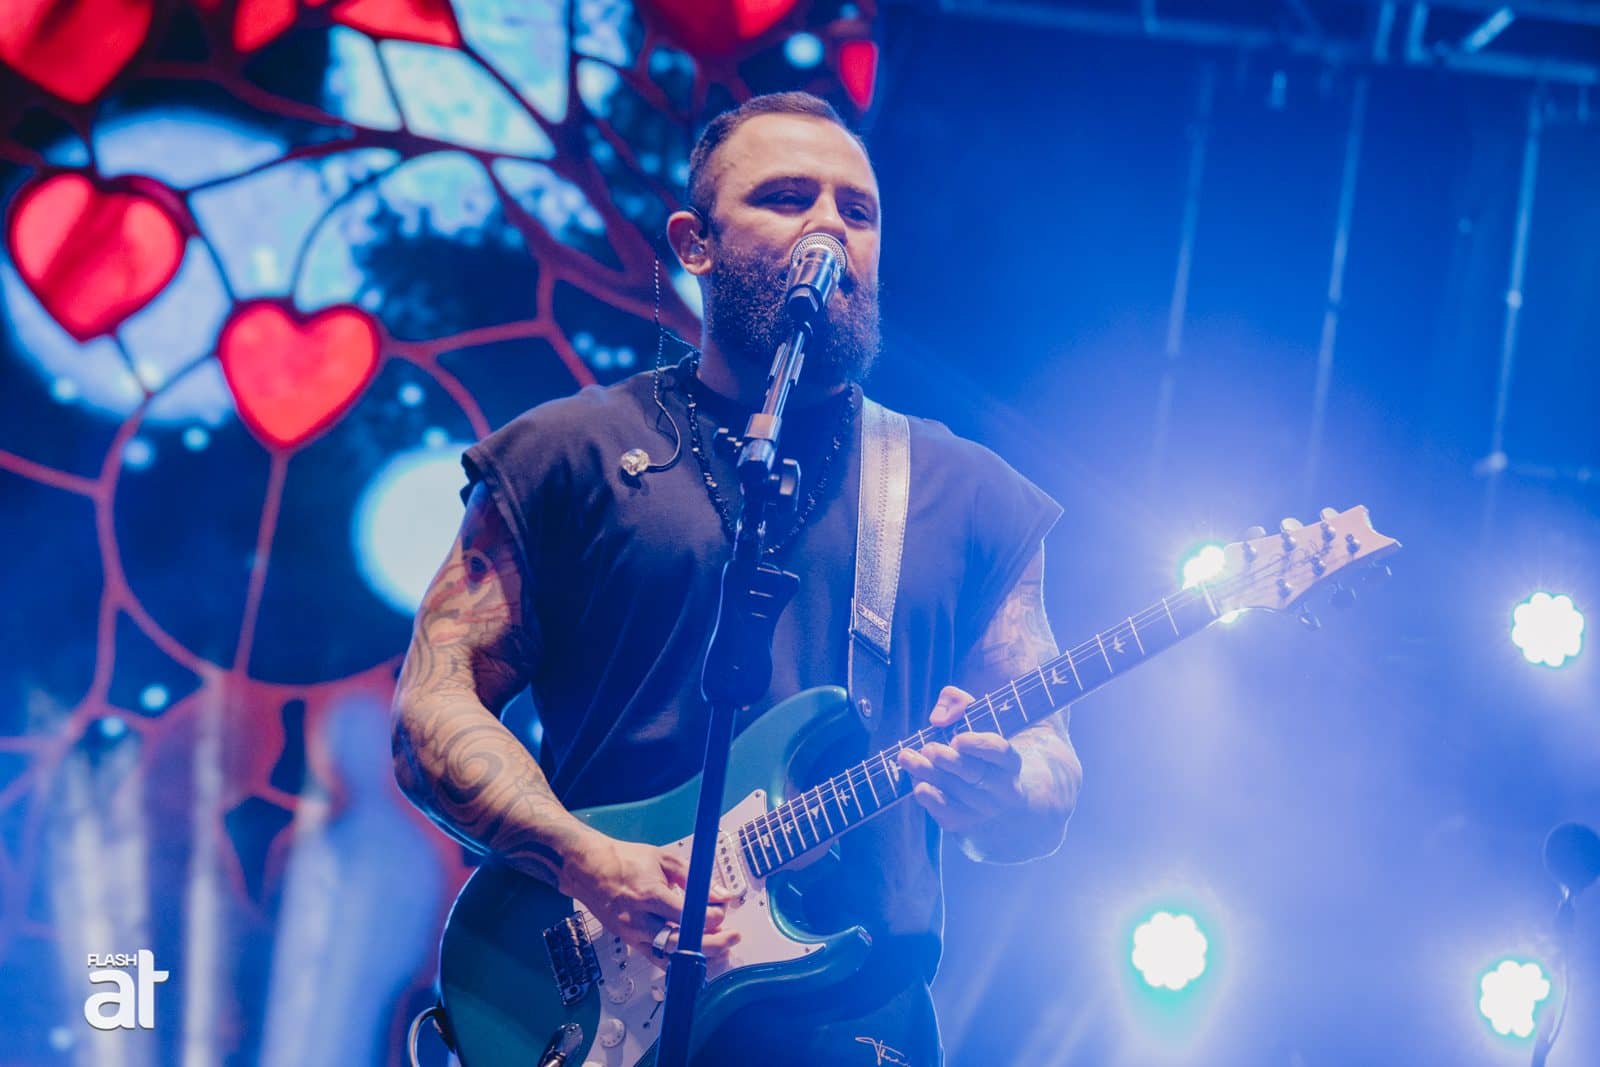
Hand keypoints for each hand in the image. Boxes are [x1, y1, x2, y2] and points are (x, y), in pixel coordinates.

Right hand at [558, 832, 739, 961]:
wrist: (588, 869)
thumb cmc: (624, 860)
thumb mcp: (663, 859)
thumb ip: (693, 878)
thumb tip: (720, 894)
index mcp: (649, 895)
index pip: (687, 916)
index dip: (711, 917)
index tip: (724, 912)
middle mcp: (639, 919)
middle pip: (680, 943)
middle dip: (711, 944)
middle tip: (732, 938)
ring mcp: (632, 934)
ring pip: (669, 956)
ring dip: (696, 957)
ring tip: (719, 951)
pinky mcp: (628, 942)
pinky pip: (655, 957)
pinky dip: (676, 960)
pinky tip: (693, 957)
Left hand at [897, 685, 1025, 833]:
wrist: (992, 790)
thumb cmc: (978, 747)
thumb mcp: (975, 717)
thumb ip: (957, 703)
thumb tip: (938, 719)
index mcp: (1010, 760)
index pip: (999, 751)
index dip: (978, 745)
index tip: (956, 739)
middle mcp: (1004, 789)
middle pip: (973, 774)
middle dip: (946, 760)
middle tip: (927, 748)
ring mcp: (986, 809)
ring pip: (956, 793)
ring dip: (928, 774)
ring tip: (907, 758)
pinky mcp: (966, 822)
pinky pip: (948, 814)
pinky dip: (930, 799)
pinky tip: (917, 783)